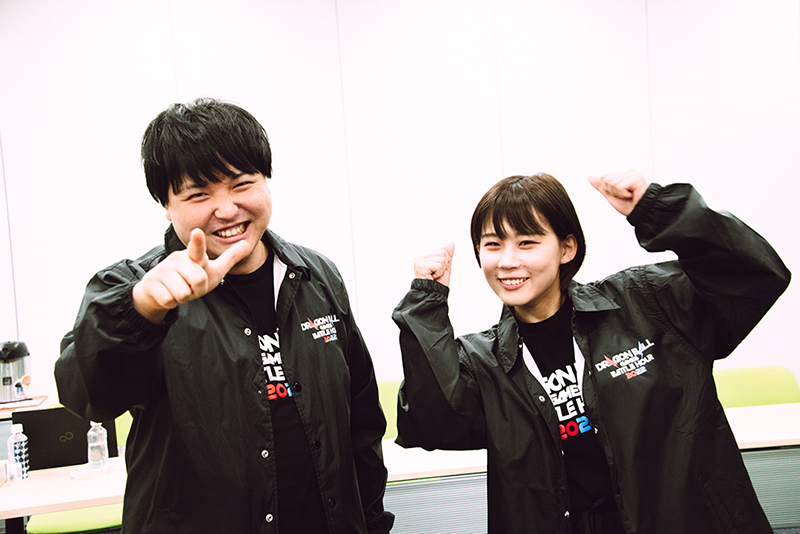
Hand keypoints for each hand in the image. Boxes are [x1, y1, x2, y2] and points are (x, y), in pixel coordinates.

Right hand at [132, 229, 249, 322]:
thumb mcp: (211, 270)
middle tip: (190, 286)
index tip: (197, 232)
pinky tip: (167, 294)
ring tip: (178, 289)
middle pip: (198, 280)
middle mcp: (177, 259)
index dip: (197, 241)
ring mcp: (163, 270)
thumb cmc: (189, 278)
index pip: (197, 249)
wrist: (158, 291)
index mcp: (193, 256)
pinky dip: (171, 302)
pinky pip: (169, 299)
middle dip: (196, 290)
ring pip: (183, 292)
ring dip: (183, 296)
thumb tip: (247, 244)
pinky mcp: (152, 282)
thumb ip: (229, 258)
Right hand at [413, 242, 454, 286]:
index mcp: (425, 258)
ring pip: (441, 258)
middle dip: (444, 265)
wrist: (431, 296)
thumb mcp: (445, 268)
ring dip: (441, 270)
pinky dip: (438, 273)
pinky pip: (438, 265)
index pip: (442, 250)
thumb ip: (448, 255)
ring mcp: (419, 261)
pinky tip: (432, 277)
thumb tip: (451, 244)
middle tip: (436, 274)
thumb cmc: (436, 285)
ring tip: (434, 276)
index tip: (438, 271)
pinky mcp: (420, 265)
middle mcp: (420, 258)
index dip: (445, 262)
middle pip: (443, 252)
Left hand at [588, 170, 648, 215]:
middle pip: (606, 179)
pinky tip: (632, 195)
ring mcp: (634, 174)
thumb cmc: (629, 205)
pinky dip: (623, 194)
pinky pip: (620, 186)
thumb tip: (590, 177)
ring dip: (619, 193)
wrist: (640, 213)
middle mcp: (629, 172)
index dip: (608, 189)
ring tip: (629, 196)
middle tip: (625, 196)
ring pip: (612, 182)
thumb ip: (601, 186)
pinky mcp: (637, 178)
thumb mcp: (611, 195)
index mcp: (624, 174)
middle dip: (613, 191)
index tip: (620, 194)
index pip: (604, 177)